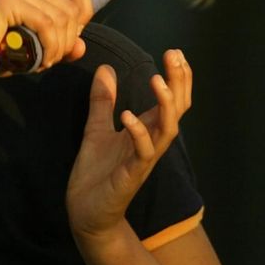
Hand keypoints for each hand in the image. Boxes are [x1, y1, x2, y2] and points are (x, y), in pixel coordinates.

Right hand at [0, 0, 92, 88]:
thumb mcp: (37, 48)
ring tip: (43, 62)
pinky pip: (46, 24)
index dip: (83, 13)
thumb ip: (61, 44)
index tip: (68, 38)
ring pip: (62, 18)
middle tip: (52, 58)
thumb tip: (82, 47)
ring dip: (58, 48)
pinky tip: (38, 61)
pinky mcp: (8, 0)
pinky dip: (49, 47)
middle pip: (72, 6)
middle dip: (69, 39)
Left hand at [65, 50, 191, 241]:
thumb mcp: (96, 128)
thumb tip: (105, 69)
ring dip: (165, 105)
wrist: (85, 212)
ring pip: (166, 130)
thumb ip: (103, 100)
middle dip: (179, 83)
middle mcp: (151, 144)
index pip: (172, 101)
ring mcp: (143, 160)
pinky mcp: (130, 176)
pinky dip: (138, 133)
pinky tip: (128, 115)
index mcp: (145, 131)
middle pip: (176, 110)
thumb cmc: (96, 173)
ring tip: (158, 80)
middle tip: (175, 57)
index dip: (177, 78)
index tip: (175, 52)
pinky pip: (142, 153)